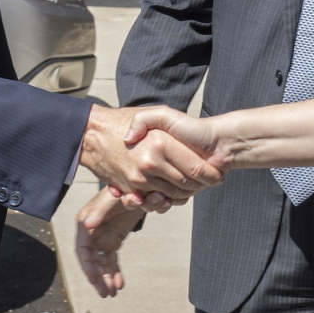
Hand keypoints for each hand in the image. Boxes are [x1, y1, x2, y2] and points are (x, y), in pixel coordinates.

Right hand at [76, 187, 144, 296]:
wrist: (137, 188)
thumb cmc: (120, 190)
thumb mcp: (110, 199)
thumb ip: (98, 211)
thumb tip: (86, 225)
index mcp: (85, 223)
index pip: (82, 250)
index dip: (87, 267)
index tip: (94, 281)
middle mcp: (91, 233)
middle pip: (91, 261)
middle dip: (98, 278)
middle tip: (105, 293)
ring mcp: (101, 238)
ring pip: (101, 264)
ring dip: (106, 279)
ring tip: (113, 293)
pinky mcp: (113, 241)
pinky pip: (111, 260)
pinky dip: (115, 272)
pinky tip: (120, 283)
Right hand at [79, 105, 222, 200]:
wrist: (94, 133)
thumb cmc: (125, 117)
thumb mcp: (155, 111)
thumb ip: (161, 119)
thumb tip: (164, 140)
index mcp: (160, 144)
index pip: (195, 169)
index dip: (210, 175)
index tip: (219, 176)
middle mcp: (150, 163)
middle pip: (186, 186)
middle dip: (200, 186)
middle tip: (209, 181)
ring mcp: (139, 179)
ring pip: (172, 196)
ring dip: (184, 194)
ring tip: (192, 186)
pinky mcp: (130, 189)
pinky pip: (155, 201)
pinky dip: (166, 201)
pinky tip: (171, 191)